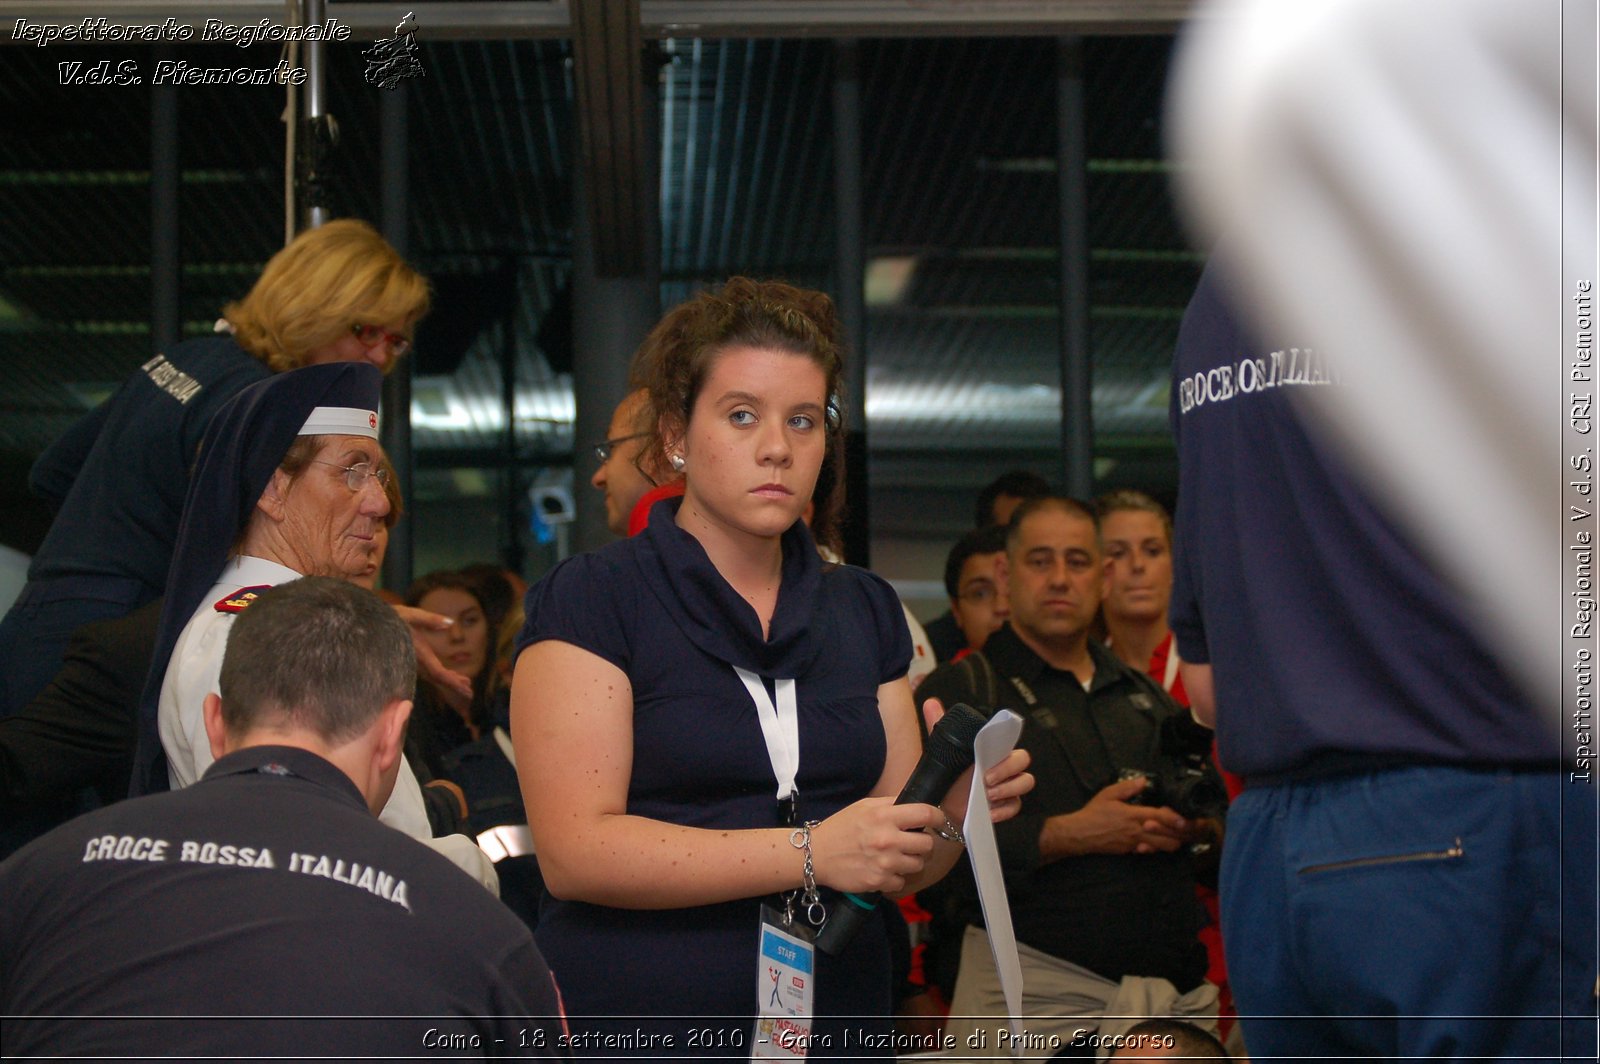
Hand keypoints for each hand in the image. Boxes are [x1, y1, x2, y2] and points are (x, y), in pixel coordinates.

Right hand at [390, 603, 473, 701]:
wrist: (372, 624)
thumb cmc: (391, 617)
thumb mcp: (411, 615)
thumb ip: (430, 619)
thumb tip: (450, 623)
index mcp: (418, 653)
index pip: (437, 672)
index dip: (452, 682)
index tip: (466, 689)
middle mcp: (416, 662)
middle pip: (437, 678)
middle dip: (454, 686)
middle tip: (470, 694)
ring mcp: (414, 662)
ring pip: (434, 676)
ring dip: (450, 681)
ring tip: (467, 685)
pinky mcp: (413, 660)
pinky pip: (429, 672)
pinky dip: (442, 675)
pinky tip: (452, 675)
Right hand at [810, 797, 940, 894]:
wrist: (816, 855)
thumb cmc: (840, 828)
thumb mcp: (864, 806)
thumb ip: (890, 804)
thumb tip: (915, 804)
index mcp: (885, 816)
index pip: (926, 813)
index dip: (938, 817)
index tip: (939, 820)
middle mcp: (888, 839)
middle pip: (927, 844)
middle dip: (922, 844)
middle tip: (911, 843)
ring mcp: (884, 863)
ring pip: (918, 865)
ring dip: (910, 861)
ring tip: (894, 857)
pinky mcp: (879, 882)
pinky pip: (901, 882)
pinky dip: (895, 878)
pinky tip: (882, 870)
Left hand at [918, 697, 1034, 829]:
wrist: (943, 806)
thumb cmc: (947, 776)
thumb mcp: (942, 750)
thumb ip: (939, 726)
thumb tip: (931, 703)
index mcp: (991, 750)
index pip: (1011, 741)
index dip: (1006, 747)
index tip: (987, 758)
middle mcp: (1004, 766)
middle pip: (1023, 761)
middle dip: (1007, 770)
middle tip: (986, 780)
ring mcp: (1008, 786)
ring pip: (1025, 782)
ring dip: (1008, 789)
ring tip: (988, 795)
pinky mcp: (1006, 806)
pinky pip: (1016, 806)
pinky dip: (1004, 810)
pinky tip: (989, 812)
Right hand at [1048, 776, 1187, 857]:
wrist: (1081, 834)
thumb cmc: (1094, 813)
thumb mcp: (1108, 794)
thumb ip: (1127, 787)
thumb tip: (1143, 781)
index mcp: (1133, 814)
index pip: (1160, 817)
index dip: (1175, 819)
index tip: (1184, 819)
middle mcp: (1137, 830)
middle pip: (1167, 837)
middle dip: (1180, 834)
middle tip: (1187, 830)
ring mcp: (1135, 843)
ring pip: (1162, 847)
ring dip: (1171, 842)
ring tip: (1177, 835)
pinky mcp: (1130, 851)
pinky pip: (1150, 851)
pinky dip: (1157, 847)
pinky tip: (1158, 841)